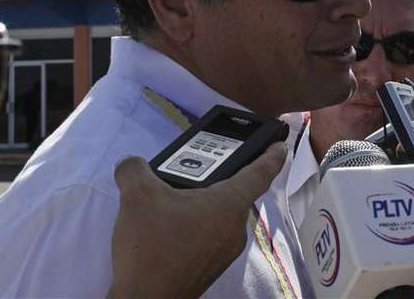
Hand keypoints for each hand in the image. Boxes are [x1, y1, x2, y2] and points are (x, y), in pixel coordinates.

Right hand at [107, 142, 287, 297]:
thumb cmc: (152, 245)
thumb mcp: (137, 196)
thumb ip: (135, 169)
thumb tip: (132, 165)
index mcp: (230, 204)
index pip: (261, 172)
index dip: (272, 155)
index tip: (281, 146)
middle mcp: (236, 227)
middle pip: (234, 193)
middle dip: (216, 178)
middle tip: (192, 167)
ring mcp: (226, 251)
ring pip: (219, 216)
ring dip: (201, 204)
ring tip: (171, 198)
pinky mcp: (211, 267)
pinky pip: (209, 235)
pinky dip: (195, 225)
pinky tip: (168, 227)